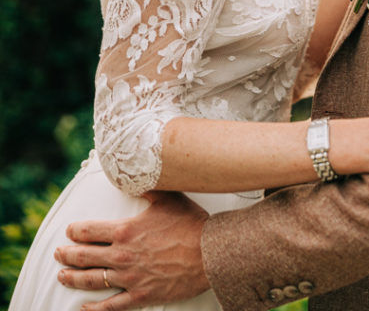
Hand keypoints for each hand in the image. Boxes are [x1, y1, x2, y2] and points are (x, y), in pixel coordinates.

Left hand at [54, 191, 208, 310]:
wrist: (208, 253)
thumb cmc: (189, 223)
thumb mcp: (167, 198)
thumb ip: (147, 187)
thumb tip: (134, 174)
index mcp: (125, 230)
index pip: (89, 231)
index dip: (75, 231)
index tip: (69, 231)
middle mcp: (122, 255)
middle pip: (85, 256)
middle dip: (67, 254)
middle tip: (57, 253)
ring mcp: (129, 278)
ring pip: (92, 280)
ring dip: (73, 278)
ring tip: (61, 276)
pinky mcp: (140, 295)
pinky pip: (111, 306)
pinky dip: (94, 308)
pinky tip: (83, 307)